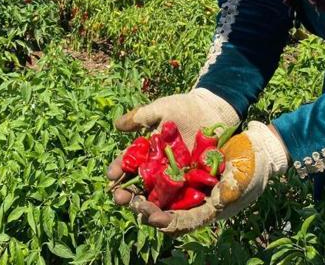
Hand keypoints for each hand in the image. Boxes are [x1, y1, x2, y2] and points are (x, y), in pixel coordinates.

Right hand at [108, 88, 238, 199]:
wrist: (213, 110)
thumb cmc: (184, 108)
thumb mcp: (161, 110)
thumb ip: (140, 117)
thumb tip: (117, 125)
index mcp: (145, 154)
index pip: (127, 165)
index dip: (118, 170)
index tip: (112, 174)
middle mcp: (156, 171)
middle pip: (138, 187)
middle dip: (127, 194)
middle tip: (120, 198)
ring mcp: (174, 181)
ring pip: (157, 199)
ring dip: (147, 207)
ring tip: (141, 210)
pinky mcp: (193, 187)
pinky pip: (182, 202)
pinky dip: (174, 211)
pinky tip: (166, 216)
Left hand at [112, 121, 289, 235]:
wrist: (256, 146)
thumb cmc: (254, 166)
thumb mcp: (245, 178)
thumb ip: (233, 190)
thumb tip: (219, 200)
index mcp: (206, 209)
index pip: (182, 221)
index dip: (165, 220)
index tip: (151, 216)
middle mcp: (192, 201)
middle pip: (162, 210)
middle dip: (142, 207)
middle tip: (122, 199)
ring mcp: (186, 185)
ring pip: (156, 194)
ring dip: (137, 193)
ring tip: (117, 188)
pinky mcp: (181, 168)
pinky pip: (160, 174)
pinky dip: (145, 174)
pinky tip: (130, 167)